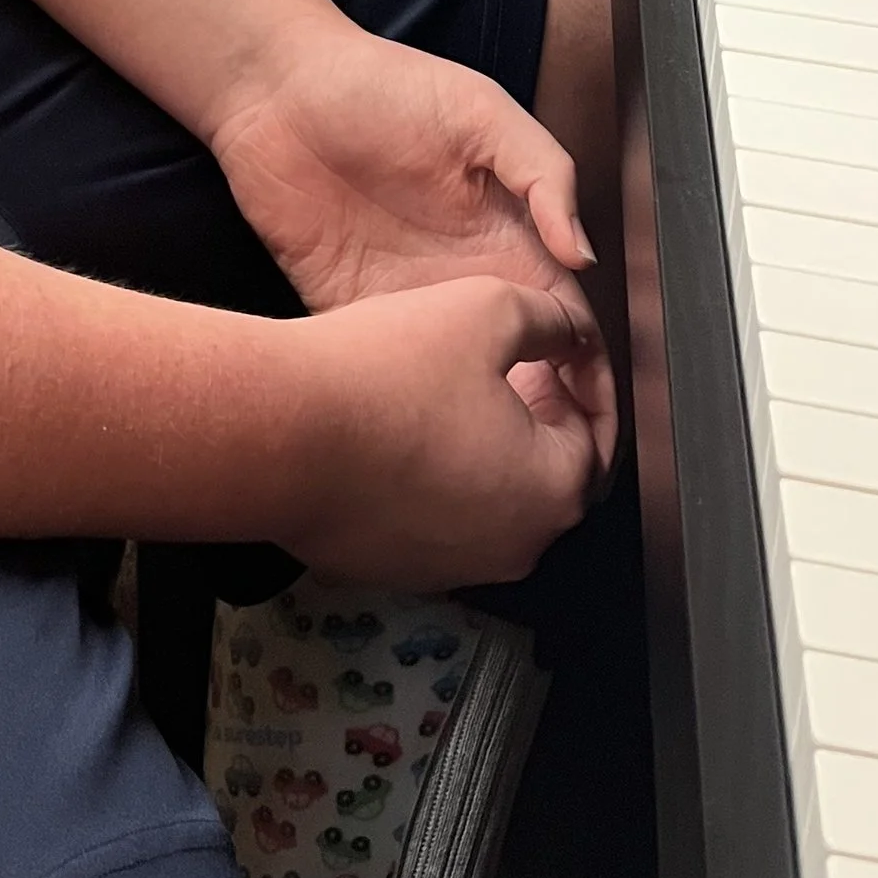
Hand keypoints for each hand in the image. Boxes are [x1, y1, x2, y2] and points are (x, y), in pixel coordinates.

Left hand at [208, 14, 616, 477]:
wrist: (277, 88)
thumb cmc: (381, 85)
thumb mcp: (482, 113)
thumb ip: (543, 174)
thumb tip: (582, 253)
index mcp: (507, 237)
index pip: (566, 323)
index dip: (589, 376)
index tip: (599, 427)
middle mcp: (464, 278)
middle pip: (524, 373)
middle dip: (547, 428)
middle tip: (557, 480)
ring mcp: (409, 301)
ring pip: (462, 387)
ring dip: (483, 431)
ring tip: (500, 476)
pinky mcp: (351, 311)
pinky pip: (393, 371)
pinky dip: (412, 408)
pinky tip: (426, 438)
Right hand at [277, 278, 603, 586]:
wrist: (281, 434)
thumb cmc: (385, 373)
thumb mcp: (487, 307)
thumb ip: (549, 319)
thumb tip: (569, 332)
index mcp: (551, 491)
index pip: (595, 436)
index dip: (581, 384)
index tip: (555, 351)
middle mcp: (513, 547)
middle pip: (545, 476)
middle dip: (533, 419)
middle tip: (502, 365)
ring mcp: (450, 567)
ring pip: (486, 501)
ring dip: (478, 451)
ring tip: (441, 390)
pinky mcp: (393, 569)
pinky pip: (430, 520)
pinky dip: (426, 480)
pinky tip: (394, 429)